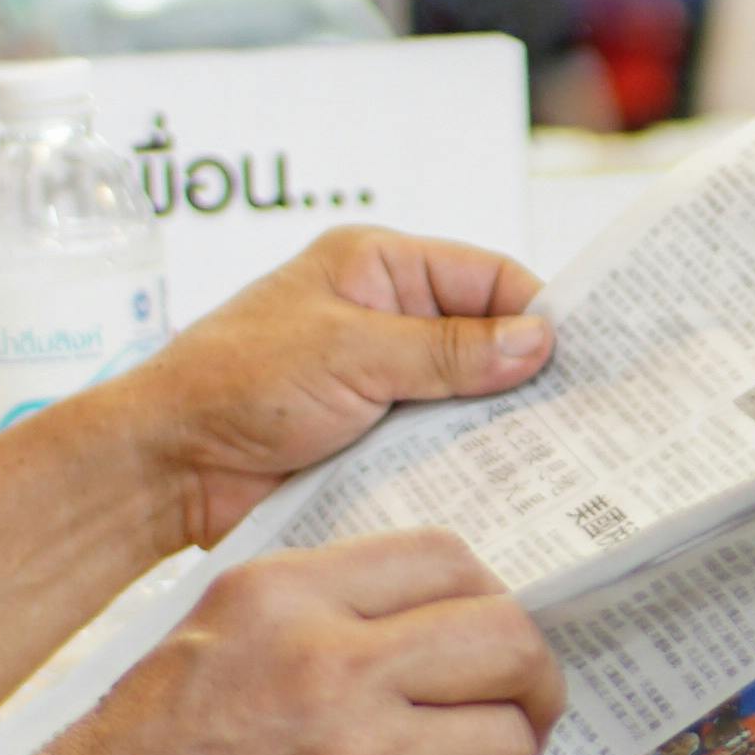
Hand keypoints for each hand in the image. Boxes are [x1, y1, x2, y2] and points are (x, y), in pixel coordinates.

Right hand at [0, 531, 568, 754]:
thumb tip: (428, 626)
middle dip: (531, 683)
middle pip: (508, 643)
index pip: (446, 558)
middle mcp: (329, 669)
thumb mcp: (204, 644)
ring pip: (506, 746)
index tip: (488, 645)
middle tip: (518, 715)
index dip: (489, 601)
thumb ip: (309, 620)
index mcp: (281, 600)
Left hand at [122, 230, 554, 547]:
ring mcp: (378, 381)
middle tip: (586, 414)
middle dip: (525, 374)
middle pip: (484, 339)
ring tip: (556, 458)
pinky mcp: (371, 439)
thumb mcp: (351, 355)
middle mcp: (383, 318)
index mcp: (376, 268)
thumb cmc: (236, 386)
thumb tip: (537, 340)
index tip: (585, 357)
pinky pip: (436, 444)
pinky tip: (502, 486)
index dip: (535, 312)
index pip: (485, 276)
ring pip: (465, 397)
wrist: (168, 467)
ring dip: (496, 426)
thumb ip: (447, 351)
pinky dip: (464, 461)